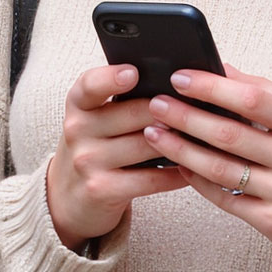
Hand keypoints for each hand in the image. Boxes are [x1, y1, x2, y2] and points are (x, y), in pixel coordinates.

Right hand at [46, 65, 186, 250]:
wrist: (69, 198)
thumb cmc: (95, 149)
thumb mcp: (96, 120)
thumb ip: (123, 101)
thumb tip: (175, 87)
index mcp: (78, 104)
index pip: (90, 85)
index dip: (112, 78)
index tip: (134, 72)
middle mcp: (78, 130)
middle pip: (134, 113)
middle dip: (169, 111)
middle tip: (198, 108)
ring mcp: (87, 161)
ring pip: (147, 145)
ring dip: (179, 141)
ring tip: (203, 136)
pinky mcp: (101, 189)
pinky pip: (151, 179)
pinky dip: (176, 174)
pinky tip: (190, 169)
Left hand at [142, 65, 271, 268]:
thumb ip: (265, 95)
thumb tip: (220, 67)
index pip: (254, 100)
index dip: (213, 88)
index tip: (180, 78)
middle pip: (230, 135)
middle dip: (186, 117)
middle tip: (156, 105)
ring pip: (221, 169)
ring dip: (181, 149)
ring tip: (155, 134)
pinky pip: (225, 199)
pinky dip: (197, 181)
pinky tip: (178, 165)